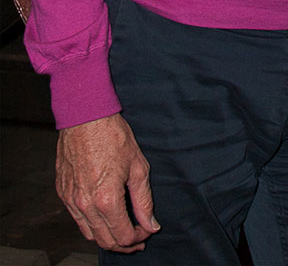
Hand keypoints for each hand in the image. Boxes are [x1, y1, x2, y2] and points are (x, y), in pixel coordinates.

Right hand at [56, 113, 160, 251]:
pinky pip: (77, 218)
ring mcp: (70, 200)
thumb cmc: (113, 136)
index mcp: (106, 200)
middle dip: (124, 243)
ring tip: (122, 229)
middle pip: (105, 241)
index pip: (123, 236)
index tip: (147, 230)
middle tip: (138, 236)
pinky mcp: (62, 193)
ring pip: (89, 233)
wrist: (85, 116)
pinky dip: (92, 223)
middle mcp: (85, 205)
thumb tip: (151, 223)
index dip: (138, 238)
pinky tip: (104, 215)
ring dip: (107, 236)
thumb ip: (144, 200)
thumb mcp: (138, 166)